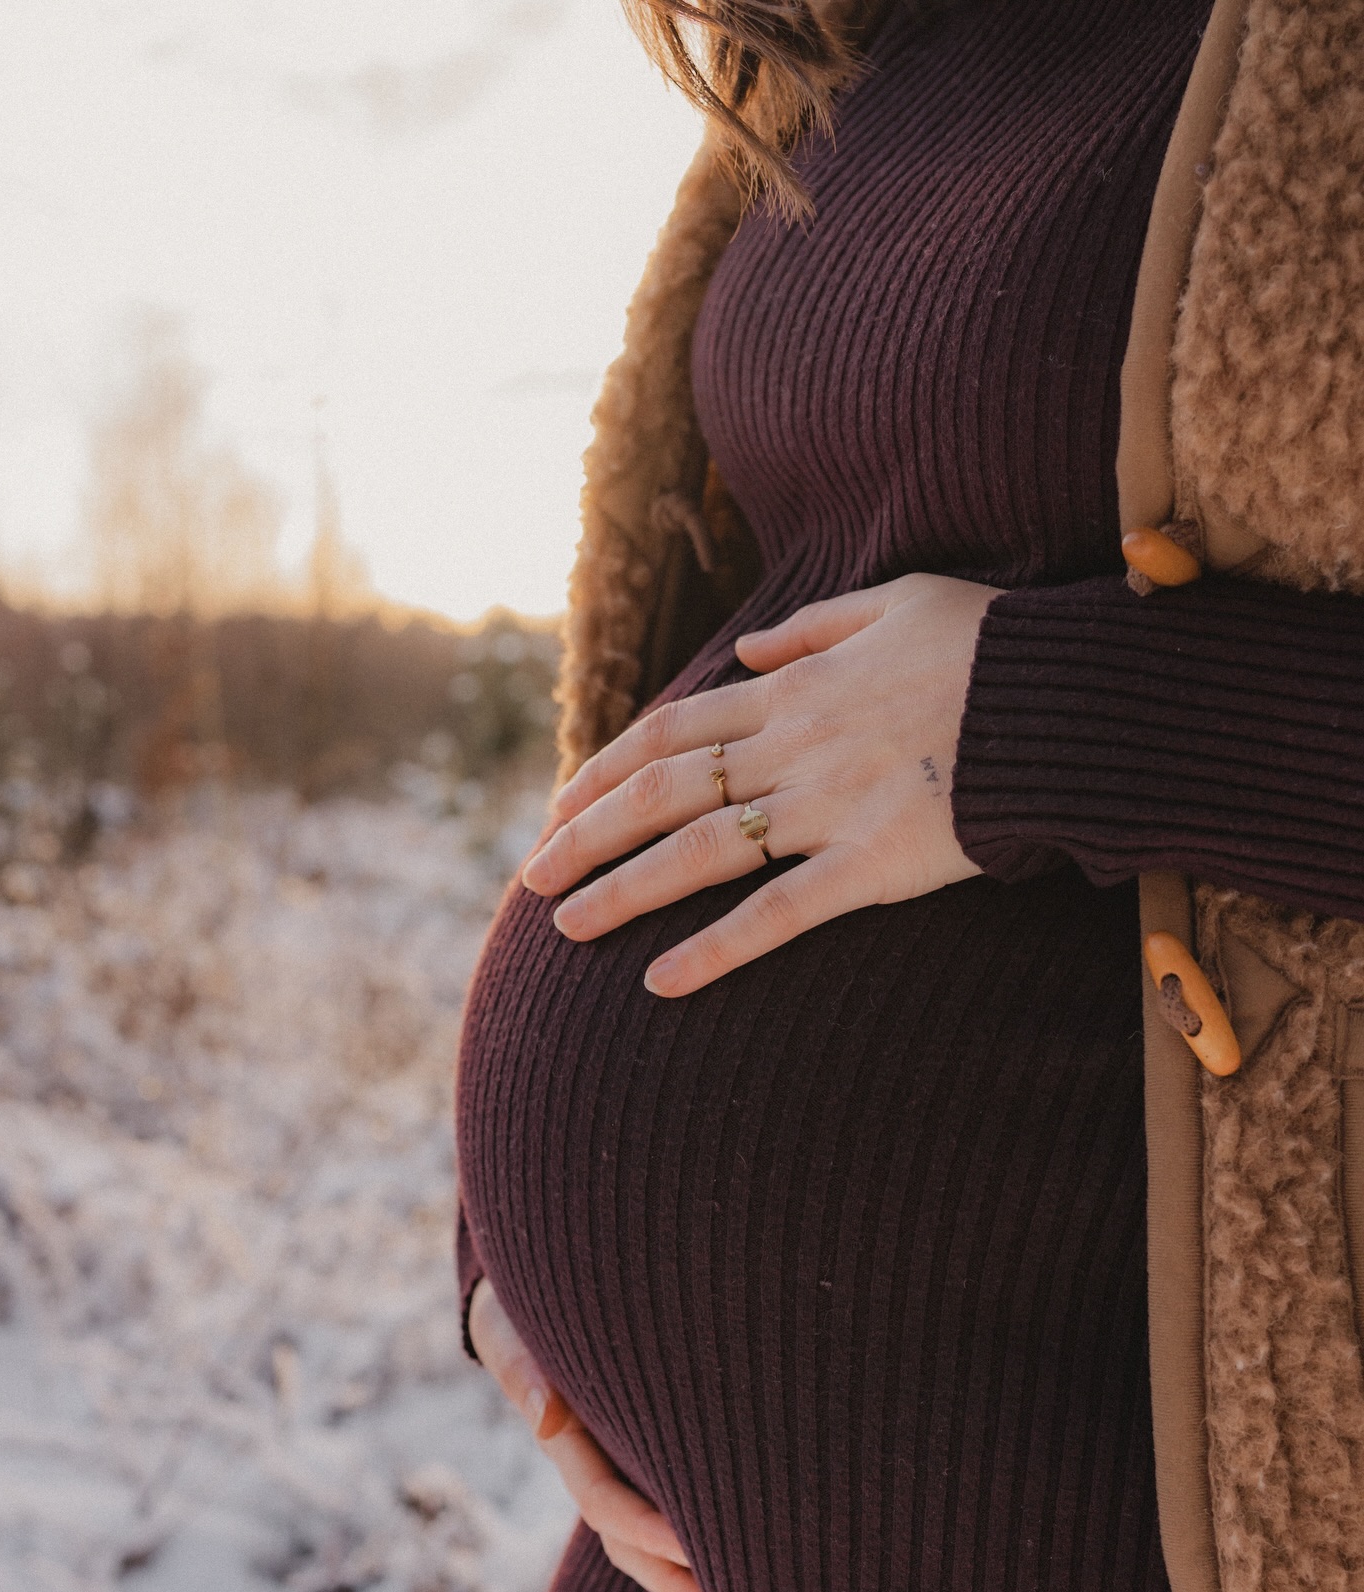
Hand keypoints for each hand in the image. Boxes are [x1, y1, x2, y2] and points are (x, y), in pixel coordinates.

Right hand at [467, 1277, 720, 1591]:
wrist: (521, 1306)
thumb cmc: (520, 1310)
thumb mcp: (508, 1330)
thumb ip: (525, 1367)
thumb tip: (547, 1418)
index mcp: (567, 1442)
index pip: (603, 1499)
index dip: (647, 1525)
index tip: (693, 1544)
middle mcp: (593, 1471)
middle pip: (633, 1545)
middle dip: (678, 1584)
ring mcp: (618, 1480)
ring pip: (651, 1554)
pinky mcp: (642, 1478)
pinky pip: (661, 1546)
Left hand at [521, 573, 999, 995]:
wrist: (1065, 698)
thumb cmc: (990, 645)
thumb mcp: (896, 602)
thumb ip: (814, 628)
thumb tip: (754, 651)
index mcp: (795, 690)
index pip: (672, 731)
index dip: (606, 770)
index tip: (561, 806)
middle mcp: (794, 748)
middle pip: (663, 792)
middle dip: (587, 835)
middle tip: (532, 879)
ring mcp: (829, 808)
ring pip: (700, 851)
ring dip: (624, 890)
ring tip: (564, 928)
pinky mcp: (874, 864)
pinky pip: (780, 914)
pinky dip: (716, 949)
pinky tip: (661, 983)